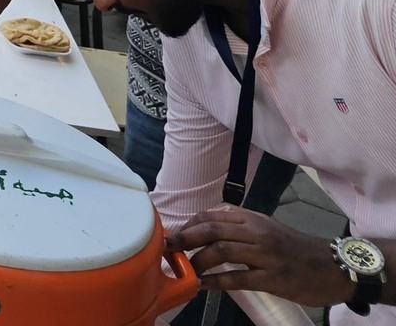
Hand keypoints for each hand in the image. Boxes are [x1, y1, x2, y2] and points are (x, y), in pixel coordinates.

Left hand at [166, 208, 354, 307]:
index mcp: (253, 218)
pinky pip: (238, 278)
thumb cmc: (296, 248)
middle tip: (166, 248)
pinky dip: (216, 281)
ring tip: (184, 268)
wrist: (334, 267)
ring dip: (197, 260)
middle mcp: (257, 232)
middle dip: (184, 238)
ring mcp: (265, 255)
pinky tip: (202, 285)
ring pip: (222, 251)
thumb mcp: (267, 228)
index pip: (211, 215)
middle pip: (212, 230)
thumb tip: (206, 227)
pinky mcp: (273, 278)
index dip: (188, 225)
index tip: (173, 234)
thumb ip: (239, 226)